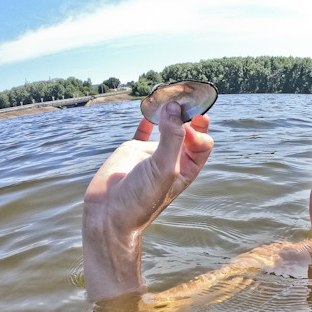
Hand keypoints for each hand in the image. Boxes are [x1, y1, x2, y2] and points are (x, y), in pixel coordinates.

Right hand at [83, 102, 213, 299]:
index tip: (185, 128)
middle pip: (188, 131)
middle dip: (188, 116)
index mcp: (186, 169)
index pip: (202, 143)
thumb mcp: (164, 169)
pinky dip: (147, 119)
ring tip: (170, 96)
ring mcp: (152, 154)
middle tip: (183, 99)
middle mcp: (171, 159)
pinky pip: (143, 130)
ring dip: (169, 112)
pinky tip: (150, 108)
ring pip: (166, 126)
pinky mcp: (132, 150)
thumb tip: (174, 107)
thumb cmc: (141, 199)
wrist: (108, 215)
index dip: (198, 132)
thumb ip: (172, 138)